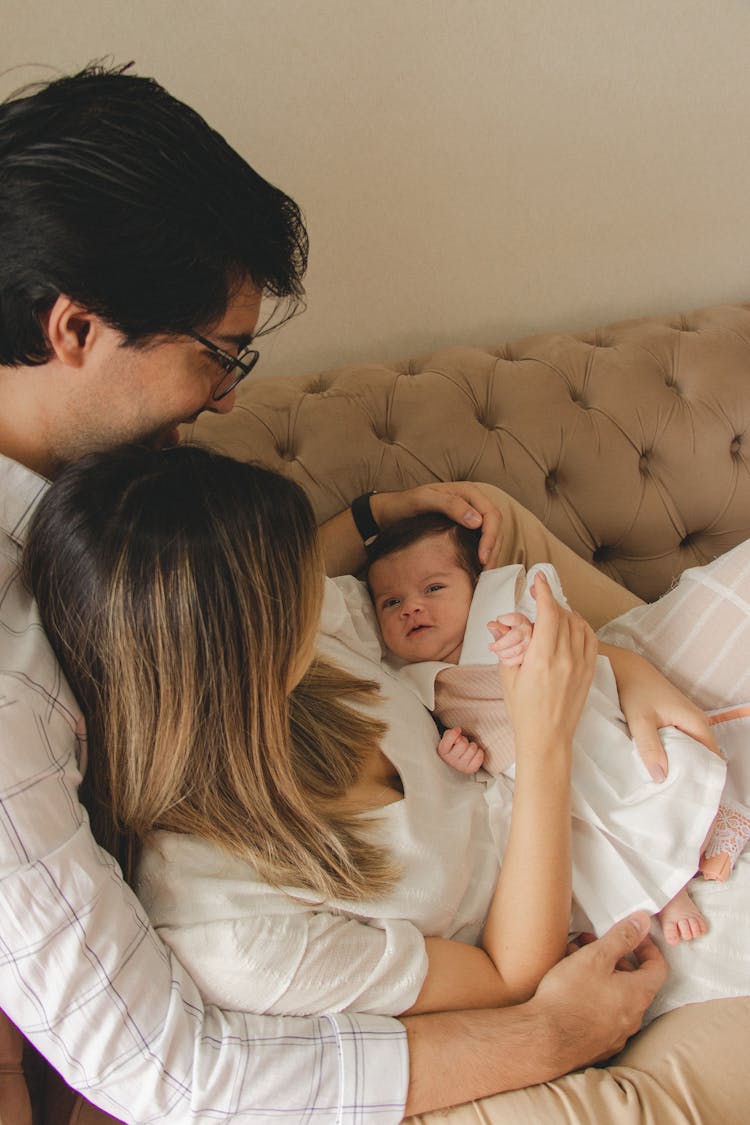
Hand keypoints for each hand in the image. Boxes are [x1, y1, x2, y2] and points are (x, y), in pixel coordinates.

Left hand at [371, 482, 501, 566]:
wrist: (389, 513)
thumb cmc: (404, 504)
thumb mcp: (424, 500)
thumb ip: (450, 505)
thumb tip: (477, 521)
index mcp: (468, 492)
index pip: (491, 515)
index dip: (490, 538)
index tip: (482, 558)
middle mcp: (473, 503)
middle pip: (496, 527)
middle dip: (493, 551)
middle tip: (485, 574)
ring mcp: (470, 516)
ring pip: (492, 536)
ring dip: (491, 556)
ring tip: (483, 577)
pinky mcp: (465, 529)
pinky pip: (481, 542)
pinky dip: (483, 556)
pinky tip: (476, 571)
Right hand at [437, 727, 484, 773]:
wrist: (456, 759)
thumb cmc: (453, 745)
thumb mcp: (447, 737)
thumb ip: (450, 733)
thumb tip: (458, 731)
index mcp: (442, 751)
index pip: (450, 738)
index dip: (455, 732)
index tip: (458, 730)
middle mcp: (450, 760)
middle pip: (463, 743)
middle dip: (465, 740)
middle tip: (462, 742)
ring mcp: (460, 766)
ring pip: (472, 749)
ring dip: (472, 746)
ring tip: (468, 748)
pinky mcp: (470, 769)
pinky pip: (479, 757)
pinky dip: (479, 752)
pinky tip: (474, 753)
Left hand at [487, 612, 532, 666]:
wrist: (524, 638)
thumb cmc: (512, 630)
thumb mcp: (505, 624)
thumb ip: (497, 625)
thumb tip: (491, 625)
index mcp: (521, 621)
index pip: (514, 619)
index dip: (504, 619)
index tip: (498, 621)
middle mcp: (527, 631)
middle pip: (514, 637)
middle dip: (499, 644)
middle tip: (491, 646)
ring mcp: (529, 643)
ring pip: (516, 651)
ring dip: (502, 653)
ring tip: (497, 651)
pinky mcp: (528, 655)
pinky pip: (517, 660)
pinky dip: (507, 660)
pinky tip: (502, 657)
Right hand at [500, 574, 596, 751]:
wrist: (547, 737)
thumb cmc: (524, 710)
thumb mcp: (508, 676)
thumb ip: (506, 645)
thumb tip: (497, 624)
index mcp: (542, 659)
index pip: (549, 613)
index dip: (544, 592)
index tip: (538, 580)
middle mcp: (565, 659)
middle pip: (563, 615)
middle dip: (550, 602)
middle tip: (537, 598)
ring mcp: (581, 665)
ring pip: (579, 624)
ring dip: (565, 612)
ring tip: (551, 613)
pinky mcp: (589, 671)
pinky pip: (590, 638)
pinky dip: (581, 626)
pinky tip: (570, 625)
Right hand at [531, 912, 666, 1065]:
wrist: (545, 1039)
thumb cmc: (570, 997)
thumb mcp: (596, 957)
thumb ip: (622, 938)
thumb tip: (643, 922)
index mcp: (638, 994)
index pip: (658, 967)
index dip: (647, 947)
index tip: (633, 936)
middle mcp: (633, 1016)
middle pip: (635, 981)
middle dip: (616, 957)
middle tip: (596, 944)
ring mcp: (616, 1032)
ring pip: (616, 996)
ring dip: (602, 974)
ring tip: (575, 959)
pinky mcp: (599, 1042)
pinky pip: (603, 1012)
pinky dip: (593, 994)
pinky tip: (571, 986)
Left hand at [600, 643, 720, 781]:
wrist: (625, 667)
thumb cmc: (634, 691)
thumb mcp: (640, 721)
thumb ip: (650, 748)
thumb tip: (662, 777)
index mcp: (698, 724)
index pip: (712, 759)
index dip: (703, 778)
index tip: (688, 795)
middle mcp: (698, 722)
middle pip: (702, 756)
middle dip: (690, 774)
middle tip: (673, 794)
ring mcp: (688, 720)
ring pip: (690, 749)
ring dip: (680, 764)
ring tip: (665, 784)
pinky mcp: (676, 719)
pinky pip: (681, 742)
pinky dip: (672, 753)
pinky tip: (659, 765)